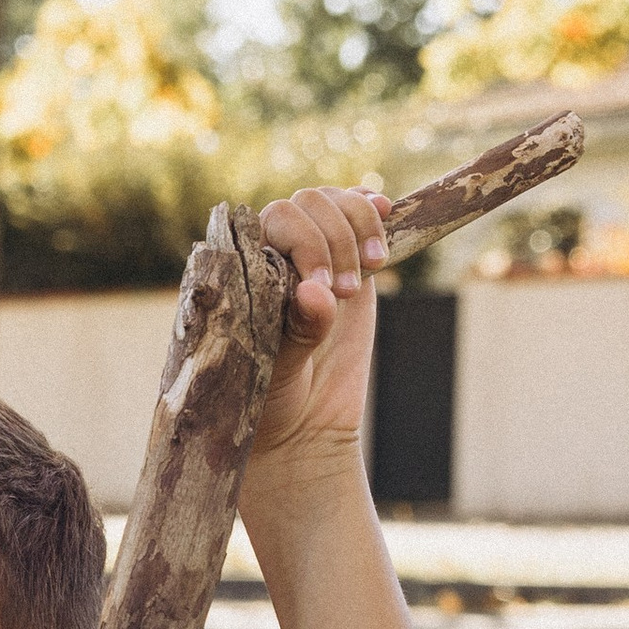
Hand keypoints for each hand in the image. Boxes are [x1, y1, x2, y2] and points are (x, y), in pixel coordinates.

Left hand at [247, 183, 391, 474]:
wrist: (301, 424)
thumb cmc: (269, 397)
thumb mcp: (276, 368)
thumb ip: (297, 330)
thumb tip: (315, 293)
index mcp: (243, 270)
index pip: (272, 225)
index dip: (304, 244)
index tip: (321, 290)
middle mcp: (273, 253)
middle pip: (304, 207)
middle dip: (333, 242)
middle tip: (344, 292)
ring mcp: (311, 254)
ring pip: (332, 204)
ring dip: (357, 226)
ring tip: (372, 266)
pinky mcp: (347, 263)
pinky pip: (356, 217)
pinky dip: (370, 207)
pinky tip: (386, 210)